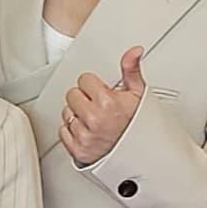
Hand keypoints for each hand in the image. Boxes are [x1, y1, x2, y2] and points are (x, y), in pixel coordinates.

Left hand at [58, 45, 147, 166]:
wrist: (143, 155)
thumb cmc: (139, 126)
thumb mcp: (139, 94)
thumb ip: (131, 70)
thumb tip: (134, 51)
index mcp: (107, 103)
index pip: (84, 80)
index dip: (94, 85)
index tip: (102, 93)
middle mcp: (93, 119)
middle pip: (72, 95)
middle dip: (84, 98)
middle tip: (99, 107)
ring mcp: (85, 136)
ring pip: (66, 113)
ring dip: (78, 115)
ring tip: (95, 120)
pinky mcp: (78, 150)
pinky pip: (63, 131)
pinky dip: (73, 131)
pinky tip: (88, 131)